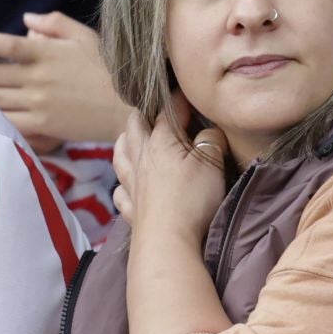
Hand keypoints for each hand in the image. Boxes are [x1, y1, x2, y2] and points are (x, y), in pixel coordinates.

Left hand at [0, 13, 128, 146]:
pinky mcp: (42, 125)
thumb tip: (27, 20)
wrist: (127, 107)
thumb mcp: (86, 36)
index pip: (5, 45)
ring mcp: (38, 104)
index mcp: (48, 53)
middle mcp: (38, 78)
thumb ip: (55, 24)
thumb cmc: (109, 68)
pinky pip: (7, 120)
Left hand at [111, 97, 226, 243]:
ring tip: (130, 137)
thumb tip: (210, 131)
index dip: (178, 98)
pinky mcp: (132, 210)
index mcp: (161, 142)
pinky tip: (126, 185)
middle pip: (135, 127)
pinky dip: (122, 184)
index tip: (186, 90)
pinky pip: (120, 192)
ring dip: (125, 142)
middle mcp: (141, 159)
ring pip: (120, 155)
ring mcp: (132, 185)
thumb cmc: (191, 200)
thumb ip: (212, 140)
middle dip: (143, 113)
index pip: (168, 111)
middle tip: (153, 108)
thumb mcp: (212, 163)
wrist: (168, 243)